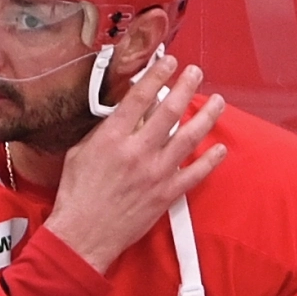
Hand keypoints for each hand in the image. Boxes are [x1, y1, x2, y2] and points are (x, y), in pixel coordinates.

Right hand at [44, 56, 225, 272]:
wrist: (83, 234)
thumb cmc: (76, 194)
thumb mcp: (80, 152)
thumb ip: (103, 132)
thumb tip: (122, 115)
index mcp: (113, 137)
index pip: (140, 97)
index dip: (157, 74)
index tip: (168, 61)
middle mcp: (138, 151)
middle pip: (169, 110)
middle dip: (186, 86)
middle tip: (196, 72)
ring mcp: (155, 173)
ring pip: (189, 137)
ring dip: (206, 116)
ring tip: (218, 101)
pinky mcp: (166, 194)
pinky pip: (195, 173)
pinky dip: (210, 160)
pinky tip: (220, 147)